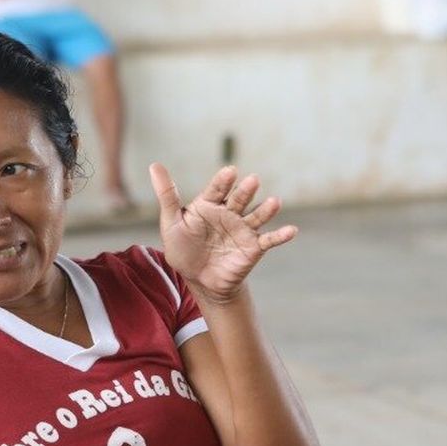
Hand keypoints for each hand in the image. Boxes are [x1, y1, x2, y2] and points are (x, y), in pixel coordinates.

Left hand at [150, 163, 296, 305]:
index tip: (229, 172)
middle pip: (239, 199)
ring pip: (256, 216)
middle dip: (246, 191)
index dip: (223, 181)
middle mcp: (229, 213)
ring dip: (266, 209)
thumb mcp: (172, 223)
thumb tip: (154, 165)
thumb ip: (167, 195)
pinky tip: (292, 230)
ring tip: (274, 202)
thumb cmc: (183, 250)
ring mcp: (243, 229)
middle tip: (252, 180)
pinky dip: (280, 235)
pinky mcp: (253, 247)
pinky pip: (269, 240)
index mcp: (209, 205)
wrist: (199, 281)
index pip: (217, 189)